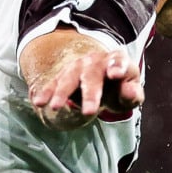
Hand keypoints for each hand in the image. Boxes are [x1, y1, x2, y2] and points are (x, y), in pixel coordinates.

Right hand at [29, 47, 143, 129]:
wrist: (102, 77)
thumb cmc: (120, 87)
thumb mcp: (131, 92)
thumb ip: (132, 94)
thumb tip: (128, 91)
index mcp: (117, 61)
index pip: (118, 62)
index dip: (117, 67)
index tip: (115, 74)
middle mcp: (95, 60)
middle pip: (91, 75)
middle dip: (90, 93)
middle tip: (90, 112)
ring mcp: (77, 66)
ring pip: (69, 78)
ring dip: (61, 92)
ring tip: (55, 107)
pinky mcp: (64, 75)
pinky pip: (53, 83)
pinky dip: (46, 92)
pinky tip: (39, 102)